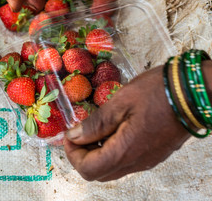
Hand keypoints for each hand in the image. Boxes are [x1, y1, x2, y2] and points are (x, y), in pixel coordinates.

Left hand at [64, 65, 192, 181]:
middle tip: (79, 133)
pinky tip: (112, 130)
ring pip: (112, 169)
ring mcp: (147, 160)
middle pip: (98, 173)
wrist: (194, 91)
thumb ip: (95, 124)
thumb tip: (74, 136)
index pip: (88, 169)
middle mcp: (136, 163)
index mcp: (125, 152)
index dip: (72, 154)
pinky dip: (112, 151)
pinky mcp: (153, 154)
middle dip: (82, 155)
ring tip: (94, 129)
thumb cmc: (157, 93)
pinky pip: (126, 161)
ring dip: (97, 153)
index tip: (69, 135)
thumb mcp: (120, 103)